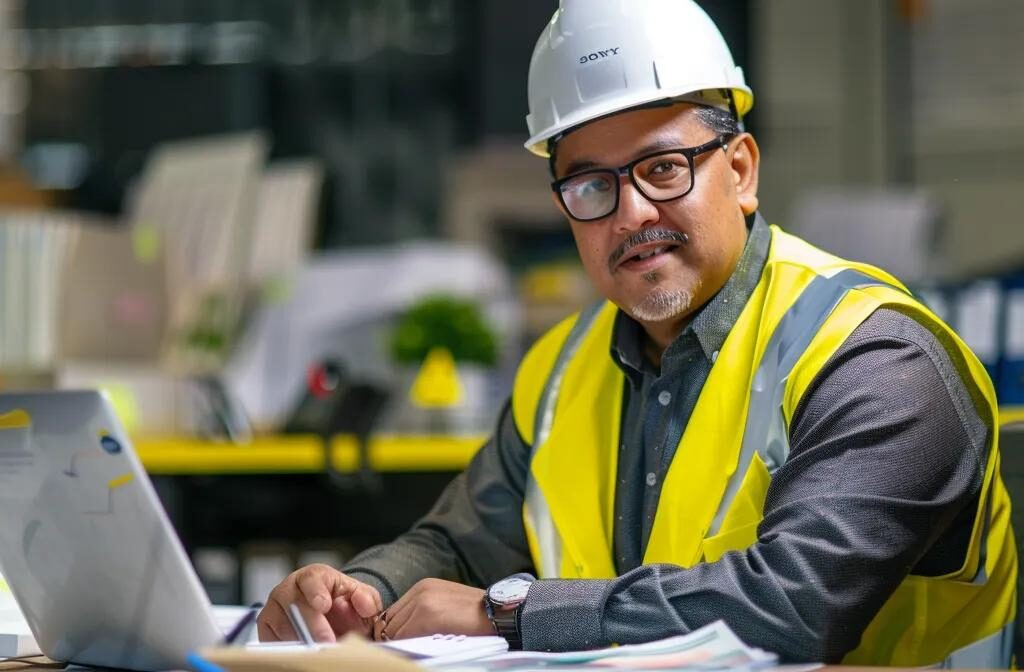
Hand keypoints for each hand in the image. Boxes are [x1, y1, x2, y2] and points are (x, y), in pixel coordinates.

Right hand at [257, 564, 382, 642]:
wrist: (330, 616)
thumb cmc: (341, 603)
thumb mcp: (359, 597)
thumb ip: (366, 598)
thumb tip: (365, 605)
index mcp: (312, 577)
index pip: (310, 579)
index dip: (316, 592)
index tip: (325, 605)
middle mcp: (288, 589)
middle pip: (292, 604)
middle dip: (312, 625)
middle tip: (327, 641)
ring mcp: (274, 608)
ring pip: (280, 624)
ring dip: (300, 639)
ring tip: (318, 650)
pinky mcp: (266, 628)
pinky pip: (271, 639)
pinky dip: (287, 648)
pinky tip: (302, 653)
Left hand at [379, 578, 492, 639]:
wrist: (497, 613)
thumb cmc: (476, 615)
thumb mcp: (446, 604)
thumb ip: (424, 612)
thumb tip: (404, 632)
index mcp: (423, 587)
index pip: (394, 613)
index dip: (396, 630)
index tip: (404, 642)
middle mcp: (420, 590)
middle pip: (391, 622)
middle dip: (397, 637)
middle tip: (411, 648)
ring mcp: (422, 602)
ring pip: (395, 632)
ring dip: (403, 643)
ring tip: (420, 648)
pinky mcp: (427, 615)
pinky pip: (404, 638)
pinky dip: (409, 647)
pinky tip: (424, 649)